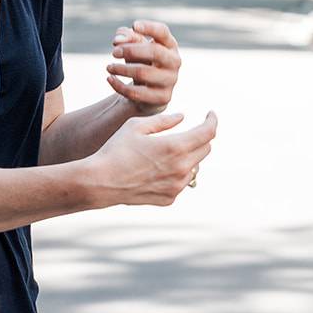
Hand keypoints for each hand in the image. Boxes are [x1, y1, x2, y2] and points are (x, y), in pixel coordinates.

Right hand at [88, 111, 217, 207]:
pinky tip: (158, 169)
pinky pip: (182, 182)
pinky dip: (177, 173)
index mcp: (176, 147)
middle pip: (205, 148)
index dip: (212, 120)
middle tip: (188, 131)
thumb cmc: (116, 150)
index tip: (210, 114)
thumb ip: (163, 120)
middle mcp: (181, 168)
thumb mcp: (137, 126)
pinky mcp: (169, 198)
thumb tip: (182, 117)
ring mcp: (176, 186)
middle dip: (200, 137)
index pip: (208, 132)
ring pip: (195, 167)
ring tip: (168, 151)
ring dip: (189, 156)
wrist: (100, 182)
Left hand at [107, 20, 181, 115]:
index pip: (163, 32)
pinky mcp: (163, 98)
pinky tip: (109, 79)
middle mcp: (174, 61)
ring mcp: (170, 80)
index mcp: (169, 45)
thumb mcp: (134, 46)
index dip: (150, 27)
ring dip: (122, 69)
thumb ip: (126, 37)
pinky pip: (137, 92)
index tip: (134, 25)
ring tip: (109, 67)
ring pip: (143, 73)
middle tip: (114, 52)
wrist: (147, 92)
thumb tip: (118, 40)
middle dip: (131, 50)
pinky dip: (119, 85)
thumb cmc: (141, 62)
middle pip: (154, 51)